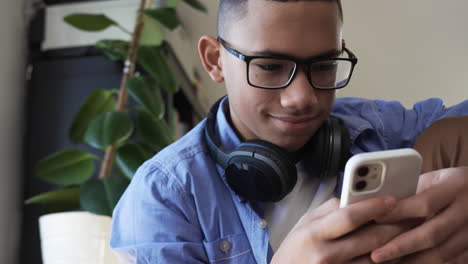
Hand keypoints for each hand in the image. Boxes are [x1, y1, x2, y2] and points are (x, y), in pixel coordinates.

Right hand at [271, 196, 409, 263]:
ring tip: (412, 234)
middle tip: (415, 215)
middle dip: (396, 225)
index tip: (392, 199)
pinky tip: (398, 254)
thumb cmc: (294, 251)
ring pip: (377, 260)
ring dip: (398, 246)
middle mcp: (326, 255)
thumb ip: (328, 210)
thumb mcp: (303, 225)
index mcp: (313, 234)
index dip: (373, 207)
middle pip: (370, 239)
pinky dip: (388, 263)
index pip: (348, 217)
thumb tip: (356, 199)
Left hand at [371, 167, 467, 263]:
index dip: (399, 213)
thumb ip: (412, 193)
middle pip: (433, 234)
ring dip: (412, 261)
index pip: (425, 203)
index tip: (375, 219)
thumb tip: (378, 208)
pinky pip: (450, 261)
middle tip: (376, 255)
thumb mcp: (434, 179)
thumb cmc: (449, 183)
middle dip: (401, 246)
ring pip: (442, 253)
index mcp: (456, 186)